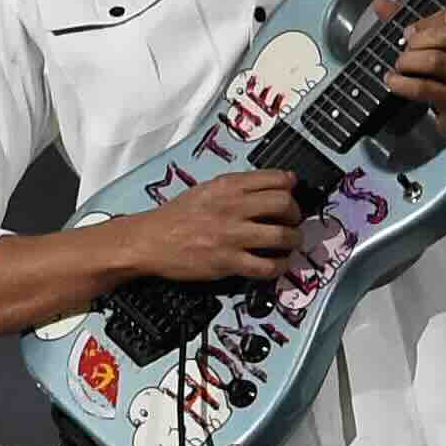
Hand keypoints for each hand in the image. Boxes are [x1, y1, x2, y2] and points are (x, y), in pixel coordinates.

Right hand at [130, 168, 305, 282]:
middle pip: (284, 204)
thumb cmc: (175, 218)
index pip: (276, 179)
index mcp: (227, 187)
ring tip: (290, 243)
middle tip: (293, 221)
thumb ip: (237, 187)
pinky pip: (267, 266)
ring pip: (282, 236)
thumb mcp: (205, 190)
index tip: (293, 193)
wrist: (149, 241)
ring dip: (293, 241)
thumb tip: (271, 185)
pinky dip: (280, 266)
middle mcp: (232, 208)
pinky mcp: (228, 262)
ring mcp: (231, 236)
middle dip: (296, 214)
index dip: (291, 187)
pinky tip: (277, 264)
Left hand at [375, 2, 445, 142]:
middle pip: (443, 35)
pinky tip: (394, 82)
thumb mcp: (441, 50)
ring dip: (409, 62)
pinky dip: (404, 84)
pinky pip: (426, 87)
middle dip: (415, 43)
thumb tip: (382, 5)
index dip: (422, 24)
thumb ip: (414, 26)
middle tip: (404, 54)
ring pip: (435, 60)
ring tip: (400, 68)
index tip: (408, 34)